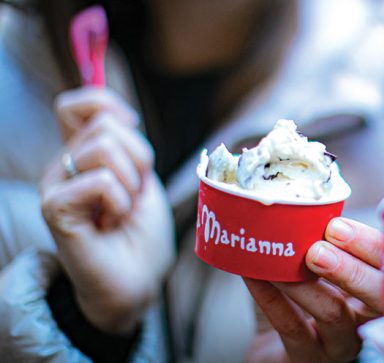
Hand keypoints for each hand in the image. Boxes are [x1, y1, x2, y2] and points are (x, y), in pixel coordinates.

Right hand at [40, 87, 174, 334]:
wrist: (137, 282)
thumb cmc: (142, 235)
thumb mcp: (143, 179)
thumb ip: (126, 146)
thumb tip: (120, 114)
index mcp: (84, 157)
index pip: (76, 105)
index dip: (107, 105)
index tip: (131, 131)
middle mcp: (63, 166)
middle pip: (105, 125)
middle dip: (139, 159)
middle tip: (132, 196)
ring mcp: (55, 185)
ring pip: (106, 148)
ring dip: (131, 184)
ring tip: (121, 212)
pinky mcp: (54, 207)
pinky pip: (101, 181)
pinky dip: (121, 203)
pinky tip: (112, 223)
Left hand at [244, 218, 383, 362]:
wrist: (274, 356)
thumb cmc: (299, 308)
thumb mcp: (315, 275)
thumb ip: (315, 245)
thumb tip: (296, 201)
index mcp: (374, 294)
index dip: (371, 247)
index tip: (339, 224)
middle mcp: (366, 323)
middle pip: (378, 298)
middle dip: (352, 265)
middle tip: (324, 239)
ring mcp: (339, 346)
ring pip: (333, 313)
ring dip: (308, 280)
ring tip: (285, 257)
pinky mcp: (307, 361)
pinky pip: (292, 327)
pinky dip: (272, 298)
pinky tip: (255, 276)